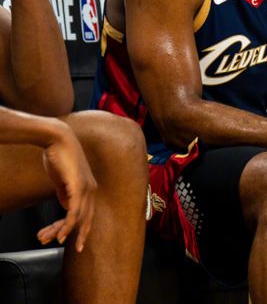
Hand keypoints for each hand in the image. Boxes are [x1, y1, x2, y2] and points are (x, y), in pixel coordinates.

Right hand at [36, 121, 96, 251]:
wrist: (58, 140)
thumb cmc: (59, 157)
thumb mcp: (63, 180)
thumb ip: (66, 193)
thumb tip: (67, 206)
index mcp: (89, 187)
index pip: (87, 212)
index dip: (81, 227)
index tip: (73, 240)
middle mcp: (91, 189)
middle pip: (87, 218)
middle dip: (80, 234)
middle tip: (76, 249)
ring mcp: (86, 187)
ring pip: (79, 217)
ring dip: (64, 231)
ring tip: (51, 240)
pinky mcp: (77, 186)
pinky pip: (74, 211)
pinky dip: (68, 224)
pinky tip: (61, 234)